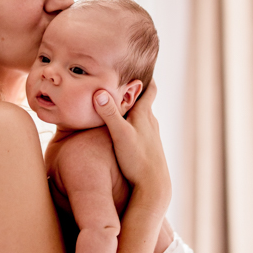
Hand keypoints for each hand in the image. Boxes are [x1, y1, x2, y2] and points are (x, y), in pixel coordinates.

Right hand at [93, 81, 170, 210]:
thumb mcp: (120, 135)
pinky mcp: (148, 150)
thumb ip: (109, 114)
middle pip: (144, 102)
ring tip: (122, 103)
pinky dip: (133, 125)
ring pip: (142, 118)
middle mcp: (150, 124)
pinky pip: (140, 131)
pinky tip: (127, 132)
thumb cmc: (137, 160)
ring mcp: (151, 138)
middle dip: (136, 91)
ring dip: (133, 110)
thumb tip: (99, 92)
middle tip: (126, 80)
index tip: (141, 64)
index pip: (148, 89)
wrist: (153, 188)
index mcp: (143, 115)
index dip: (145, 76)